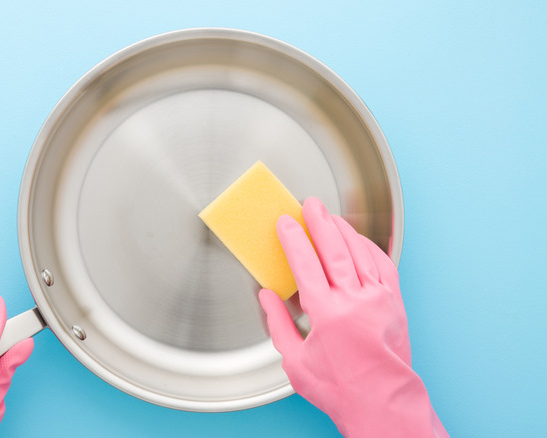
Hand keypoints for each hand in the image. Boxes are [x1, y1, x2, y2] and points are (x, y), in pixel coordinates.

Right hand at [259, 197, 446, 436]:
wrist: (382, 402)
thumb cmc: (339, 388)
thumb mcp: (294, 361)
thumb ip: (278, 323)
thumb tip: (266, 296)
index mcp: (327, 313)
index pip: (306, 264)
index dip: (293, 239)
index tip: (285, 223)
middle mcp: (355, 301)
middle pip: (334, 249)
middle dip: (319, 222)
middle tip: (310, 204)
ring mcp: (378, 299)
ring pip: (360, 252)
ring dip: (343, 230)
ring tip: (330, 216)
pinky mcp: (394, 303)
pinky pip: (383, 265)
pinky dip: (369, 248)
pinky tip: (358, 240)